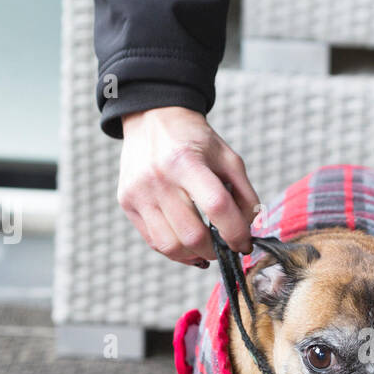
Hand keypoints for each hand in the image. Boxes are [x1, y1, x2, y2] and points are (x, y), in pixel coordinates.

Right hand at [117, 107, 259, 263]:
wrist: (152, 119)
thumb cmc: (195, 141)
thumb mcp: (229, 158)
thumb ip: (245, 195)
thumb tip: (246, 233)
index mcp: (187, 161)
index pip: (217, 207)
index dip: (236, 233)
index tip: (244, 243)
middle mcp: (158, 178)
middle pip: (192, 235)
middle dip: (216, 250)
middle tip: (226, 247)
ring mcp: (139, 192)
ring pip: (170, 246)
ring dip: (195, 255)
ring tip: (207, 248)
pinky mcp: (127, 203)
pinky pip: (154, 241)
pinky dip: (176, 251)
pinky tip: (189, 245)